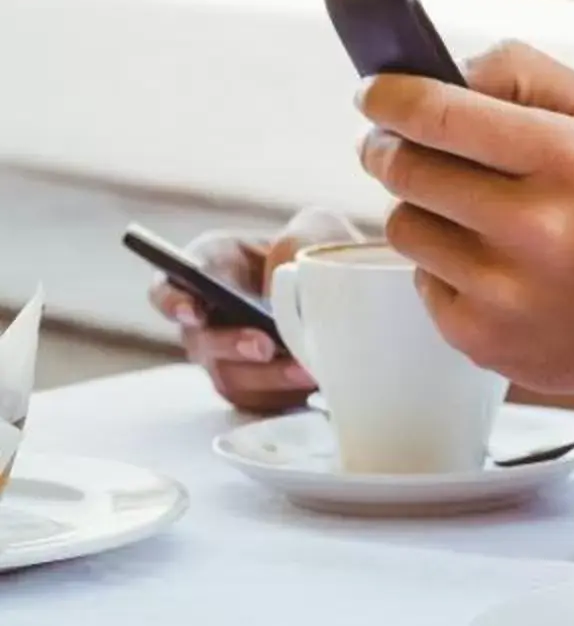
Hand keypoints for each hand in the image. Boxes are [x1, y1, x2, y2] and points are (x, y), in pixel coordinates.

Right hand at [149, 208, 356, 412]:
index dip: (173, 300)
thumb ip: (302, 235)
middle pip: (199, 339)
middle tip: (263, 345)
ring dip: (264, 376)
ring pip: (228, 375)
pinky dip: (281, 393)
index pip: (171, 284)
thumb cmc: (322, 252)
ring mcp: (226, 353)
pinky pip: (255, 398)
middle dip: (229, 344)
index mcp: (214, 264)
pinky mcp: (251, 384)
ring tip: (304, 369)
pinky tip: (311, 383)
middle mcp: (209, 313)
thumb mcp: (319, 227)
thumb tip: (285, 266)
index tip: (192, 311)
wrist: (350, 294)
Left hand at [356, 42, 573, 392]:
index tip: (372, 91)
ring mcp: (502, 289)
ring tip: (463, 211)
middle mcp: (536, 226)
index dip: (390, 97)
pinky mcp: (476, 336)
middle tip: (396, 143)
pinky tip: (485, 264)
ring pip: (402, 224)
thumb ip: (520, 72)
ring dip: (419, 208)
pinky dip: (439, 264)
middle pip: (406, 168)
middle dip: (390, 147)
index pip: (442, 115)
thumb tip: (437, 75)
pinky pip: (417, 277)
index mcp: (569, 159)